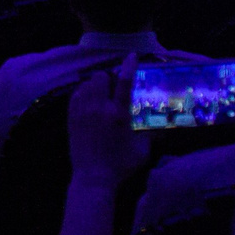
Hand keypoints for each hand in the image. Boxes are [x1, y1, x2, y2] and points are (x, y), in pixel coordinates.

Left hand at [69, 57, 152, 184]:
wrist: (93, 179)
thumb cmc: (121, 166)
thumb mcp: (143, 150)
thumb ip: (152, 135)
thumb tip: (162, 127)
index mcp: (118, 114)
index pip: (124, 82)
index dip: (129, 66)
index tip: (132, 56)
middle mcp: (98, 108)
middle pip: (100, 77)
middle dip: (108, 78)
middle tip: (114, 88)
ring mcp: (82, 112)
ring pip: (86, 84)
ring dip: (95, 85)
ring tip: (102, 95)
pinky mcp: (71, 119)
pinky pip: (75, 95)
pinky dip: (83, 94)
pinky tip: (89, 103)